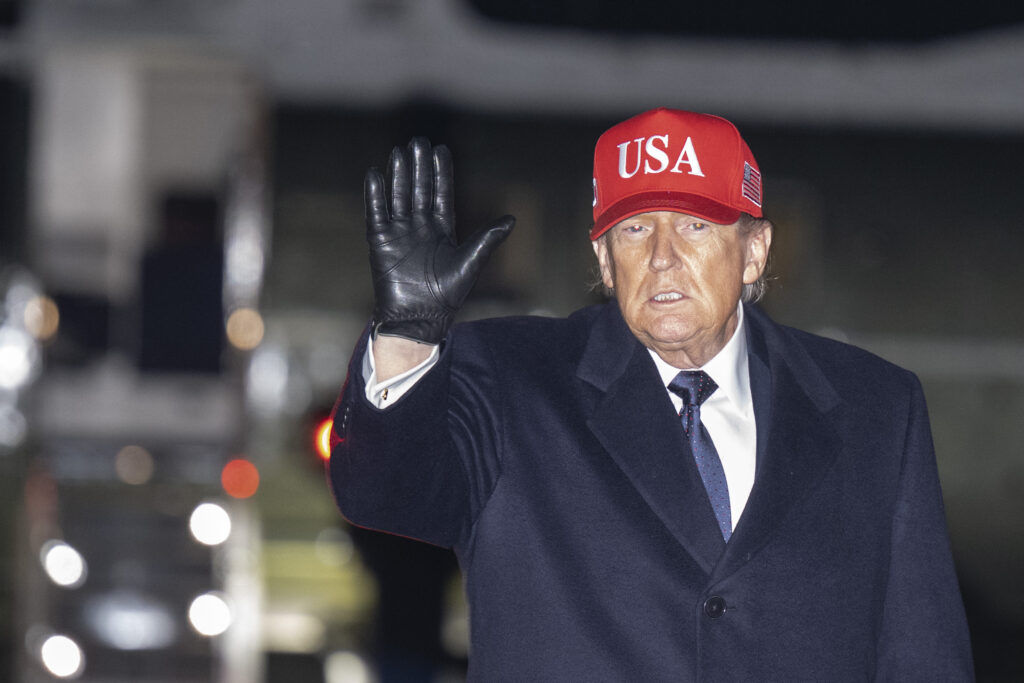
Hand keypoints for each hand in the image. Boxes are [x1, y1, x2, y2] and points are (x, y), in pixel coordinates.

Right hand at [365, 137, 514, 343]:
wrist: (418, 318)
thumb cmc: (447, 295)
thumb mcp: (470, 262)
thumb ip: (487, 239)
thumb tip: (512, 218)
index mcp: (442, 229)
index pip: (441, 193)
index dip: (441, 172)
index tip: (441, 149)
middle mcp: (420, 227)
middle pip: (418, 189)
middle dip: (418, 166)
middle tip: (418, 141)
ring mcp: (399, 233)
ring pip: (398, 196)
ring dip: (398, 174)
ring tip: (399, 151)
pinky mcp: (380, 242)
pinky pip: (376, 213)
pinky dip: (375, 194)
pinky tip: (374, 174)